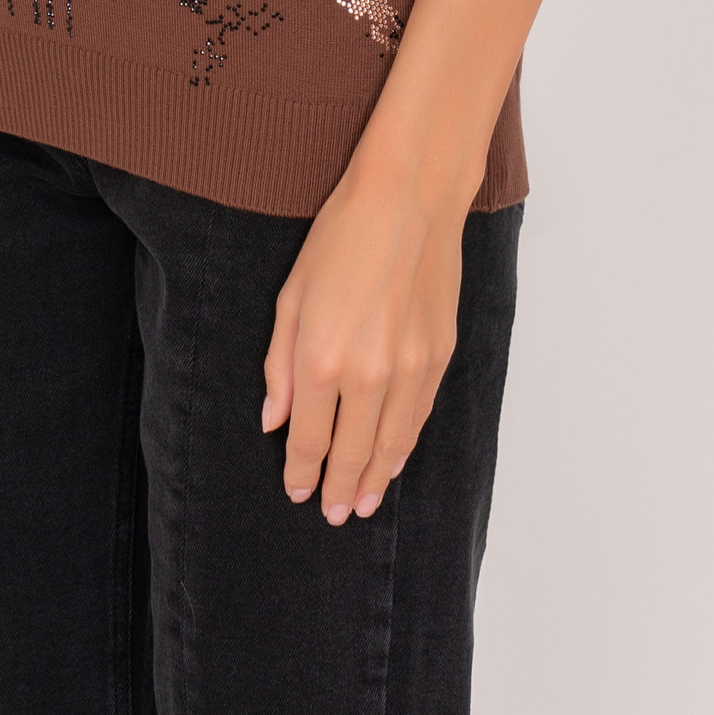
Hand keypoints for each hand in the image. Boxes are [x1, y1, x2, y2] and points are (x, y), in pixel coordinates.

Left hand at [260, 144, 468, 522]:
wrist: (407, 200)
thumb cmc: (340, 239)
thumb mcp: (290, 297)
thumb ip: (279, 366)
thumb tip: (273, 421)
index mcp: (321, 360)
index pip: (308, 440)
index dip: (301, 473)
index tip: (297, 491)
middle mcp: (368, 375)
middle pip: (351, 453)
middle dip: (338, 488)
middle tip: (332, 514)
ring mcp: (410, 369)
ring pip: (390, 445)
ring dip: (374, 479)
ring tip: (362, 503)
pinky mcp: (440, 356)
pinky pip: (419, 417)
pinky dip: (404, 445)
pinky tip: (393, 460)